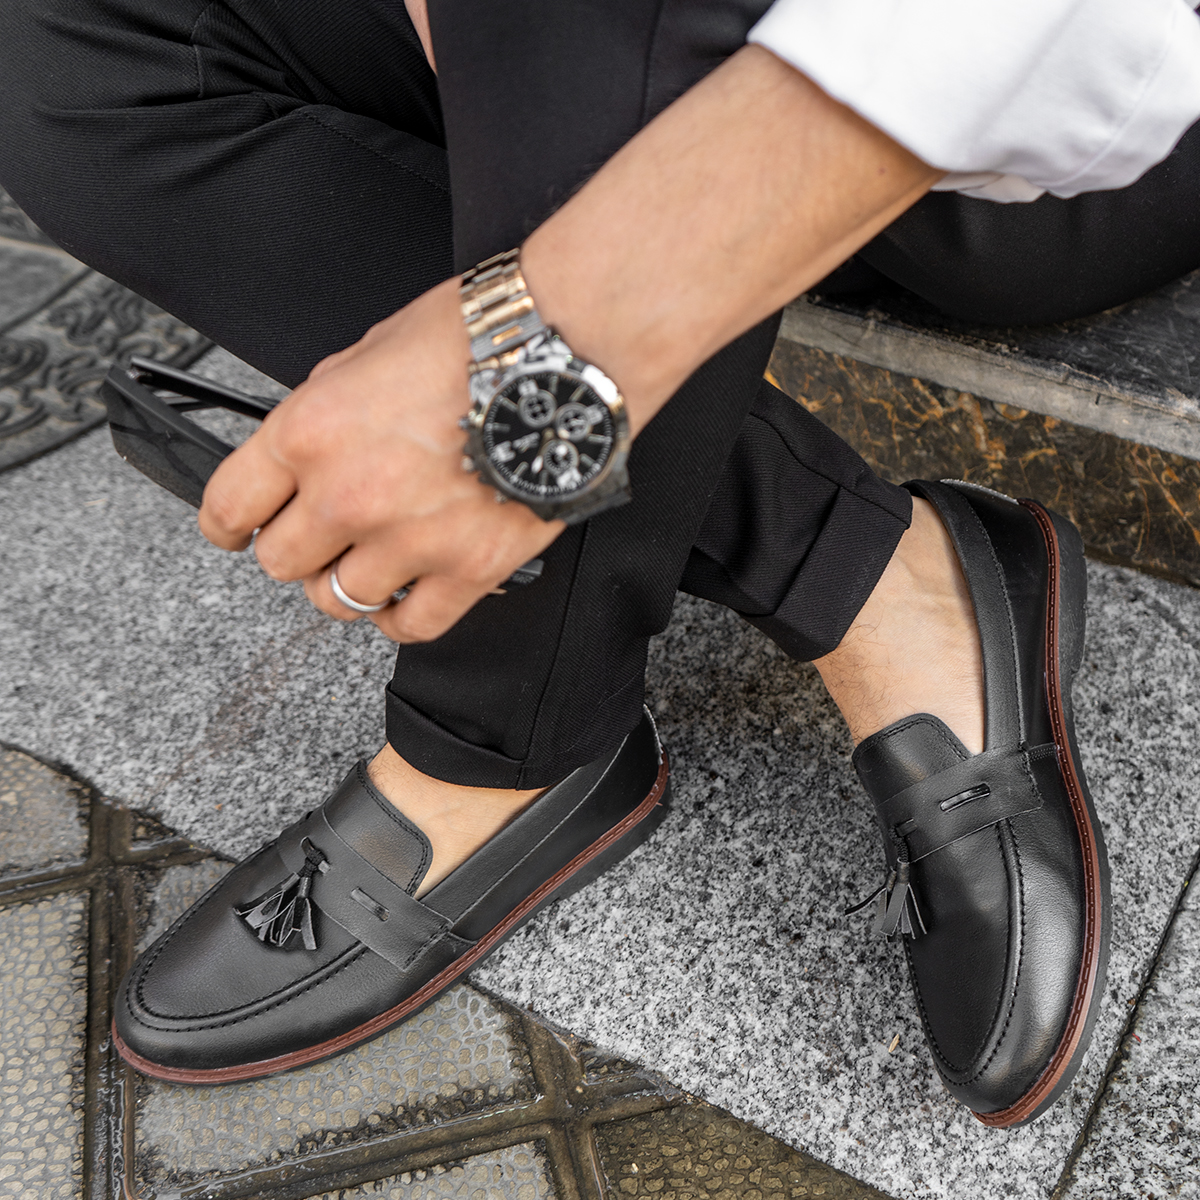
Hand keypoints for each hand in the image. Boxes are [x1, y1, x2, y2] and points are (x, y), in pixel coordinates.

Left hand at [197, 277, 564, 642]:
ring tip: (372, 560)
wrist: (562, 354)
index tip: (238, 531)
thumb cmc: (475, 339)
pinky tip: (407, 593)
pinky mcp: (469, 569)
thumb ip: (322, 415)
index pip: (229, 507)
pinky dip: (401, 615)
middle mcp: (349, 495)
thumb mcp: (366, 354)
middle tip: (321, 535)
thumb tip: (304, 455)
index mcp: (311, 432)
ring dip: (347, 584)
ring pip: (339, 601)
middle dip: (296, 549)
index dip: (228, 526)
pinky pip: (411, 626)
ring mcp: (409, 539)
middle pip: (281, 563)